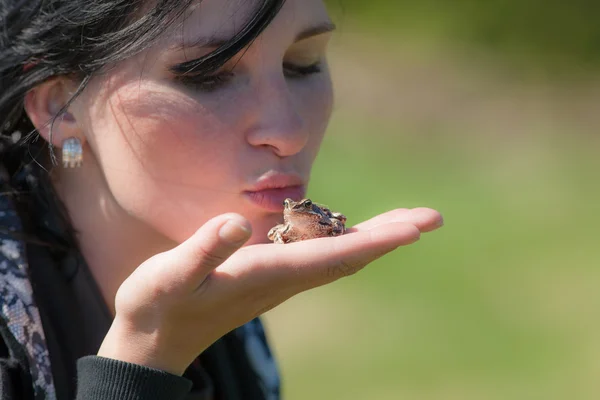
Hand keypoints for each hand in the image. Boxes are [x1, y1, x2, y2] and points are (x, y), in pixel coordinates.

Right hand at [98, 208, 442, 374]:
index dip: (375, 240)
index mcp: (267, 276)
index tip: (415, 228)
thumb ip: (202, 251)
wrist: (152, 346)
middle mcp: (283, 280)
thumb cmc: (155, 309)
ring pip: (340, 257)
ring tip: (407, 222)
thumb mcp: (168, 279)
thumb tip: (236, 223)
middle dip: (390, 236)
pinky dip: (348, 242)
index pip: (333, 256)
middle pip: (349, 257)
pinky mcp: (270, 279)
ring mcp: (279, 282)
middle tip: (432, 219)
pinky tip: (353, 231)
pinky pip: (321, 258)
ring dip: (375, 238)